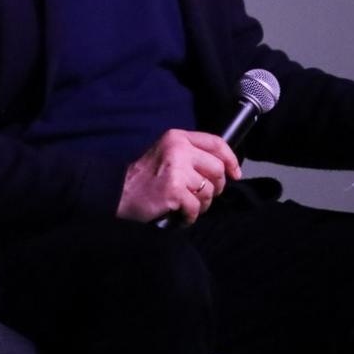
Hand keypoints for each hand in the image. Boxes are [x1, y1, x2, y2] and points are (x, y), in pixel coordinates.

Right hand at [117, 129, 241, 224]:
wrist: (119, 193)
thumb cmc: (145, 177)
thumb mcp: (167, 154)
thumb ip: (192, 155)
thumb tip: (226, 168)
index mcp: (177, 138)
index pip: (216, 143)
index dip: (231, 160)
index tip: (235, 174)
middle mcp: (178, 149)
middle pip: (217, 170)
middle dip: (214, 187)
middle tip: (199, 195)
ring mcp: (177, 169)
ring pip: (209, 191)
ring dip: (201, 204)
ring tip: (185, 204)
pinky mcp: (174, 190)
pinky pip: (196, 207)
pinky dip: (189, 216)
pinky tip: (178, 214)